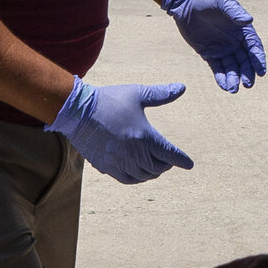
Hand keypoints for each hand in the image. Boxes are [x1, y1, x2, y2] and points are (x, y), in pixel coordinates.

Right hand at [45, 78, 194, 183]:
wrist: (78, 112)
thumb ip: (161, 94)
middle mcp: (135, 154)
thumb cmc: (109, 100)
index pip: (170, 154)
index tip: (189, 164)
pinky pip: (127, 179)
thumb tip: (182, 87)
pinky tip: (138, 173)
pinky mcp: (106, 167)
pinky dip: (137, 178)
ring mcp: (120, 163)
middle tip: (169, 160)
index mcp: (145, 137)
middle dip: (166, 164)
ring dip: (152, 172)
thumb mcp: (137, 94)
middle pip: (158, 168)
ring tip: (155, 166)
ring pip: (143, 176)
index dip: (182, 160)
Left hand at [162, 0, 267, 91]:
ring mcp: (222, 48)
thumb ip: (234, 11)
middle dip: (247, 73)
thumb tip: (249, 20)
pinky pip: (217, 68)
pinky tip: (224, 86)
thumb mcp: (222, 2)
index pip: (254, 47)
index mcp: (242, 30)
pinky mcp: (209, 53)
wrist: (186, 2)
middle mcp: (235, 42)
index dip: (258, 59)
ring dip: (234, 78)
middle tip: (248, 85)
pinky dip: (221, 77)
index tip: (262, 71)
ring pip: (231, 67)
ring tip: (233, 89)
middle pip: (245, 61)